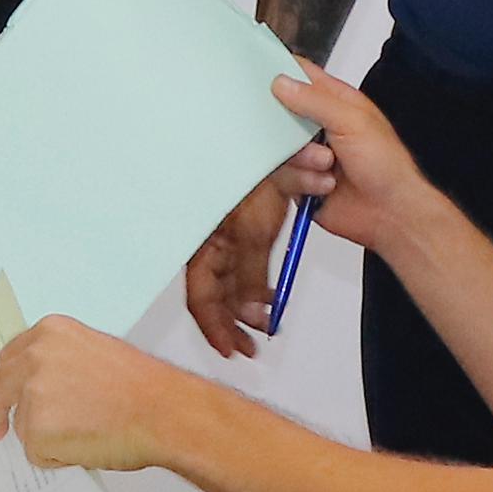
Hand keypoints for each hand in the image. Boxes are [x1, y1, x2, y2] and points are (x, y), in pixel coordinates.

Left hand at [0, 318, 186, 471]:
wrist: (163, 411)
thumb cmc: (142, 388)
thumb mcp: (93, 352)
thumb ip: (60, 363)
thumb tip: (43, 388)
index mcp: (49, 332)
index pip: (8, 358)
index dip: (5, 383)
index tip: (0, 397)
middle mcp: (34, 357)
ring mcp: (32, 393)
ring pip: (22, 426)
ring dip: (47, 437)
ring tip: (89, 431)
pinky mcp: (36, 429)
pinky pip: (36, 454)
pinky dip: (58, 458)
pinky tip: (87, 445)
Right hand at [184, 174, 301, 359]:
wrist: (290, 141)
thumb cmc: (257, 169)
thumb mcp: (254, 227)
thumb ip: (251, 272)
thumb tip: (248, 314)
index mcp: (204, 240)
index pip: (201, 295)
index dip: (214, 326)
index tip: (230, 350)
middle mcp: (214, 237)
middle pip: (218, 290)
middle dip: (233, 322)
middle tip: (249, 348)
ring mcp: (234, 228)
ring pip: (237, 276)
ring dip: (250, 304)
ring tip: (264, 326)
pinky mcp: (257, 217)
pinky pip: (255, 256)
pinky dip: (263, 280)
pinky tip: (272, 295)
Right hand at [263, 65, 433, 258]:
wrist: (389, 213)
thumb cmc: (386, 165)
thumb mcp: (352, 122)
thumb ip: (315, 101)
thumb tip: (281, 83)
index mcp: (335, 102)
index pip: (301, 75)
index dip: (281, 72)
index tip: (264, 78)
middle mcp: (318, 126)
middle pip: (280, 114)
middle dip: (289, 130)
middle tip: (308, 137)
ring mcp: (308, 154)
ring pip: (278, 150)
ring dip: (302, 161)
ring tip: (328, 166)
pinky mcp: (301, 181)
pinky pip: (282, 177)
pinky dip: (304, 182)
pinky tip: (326, 185)